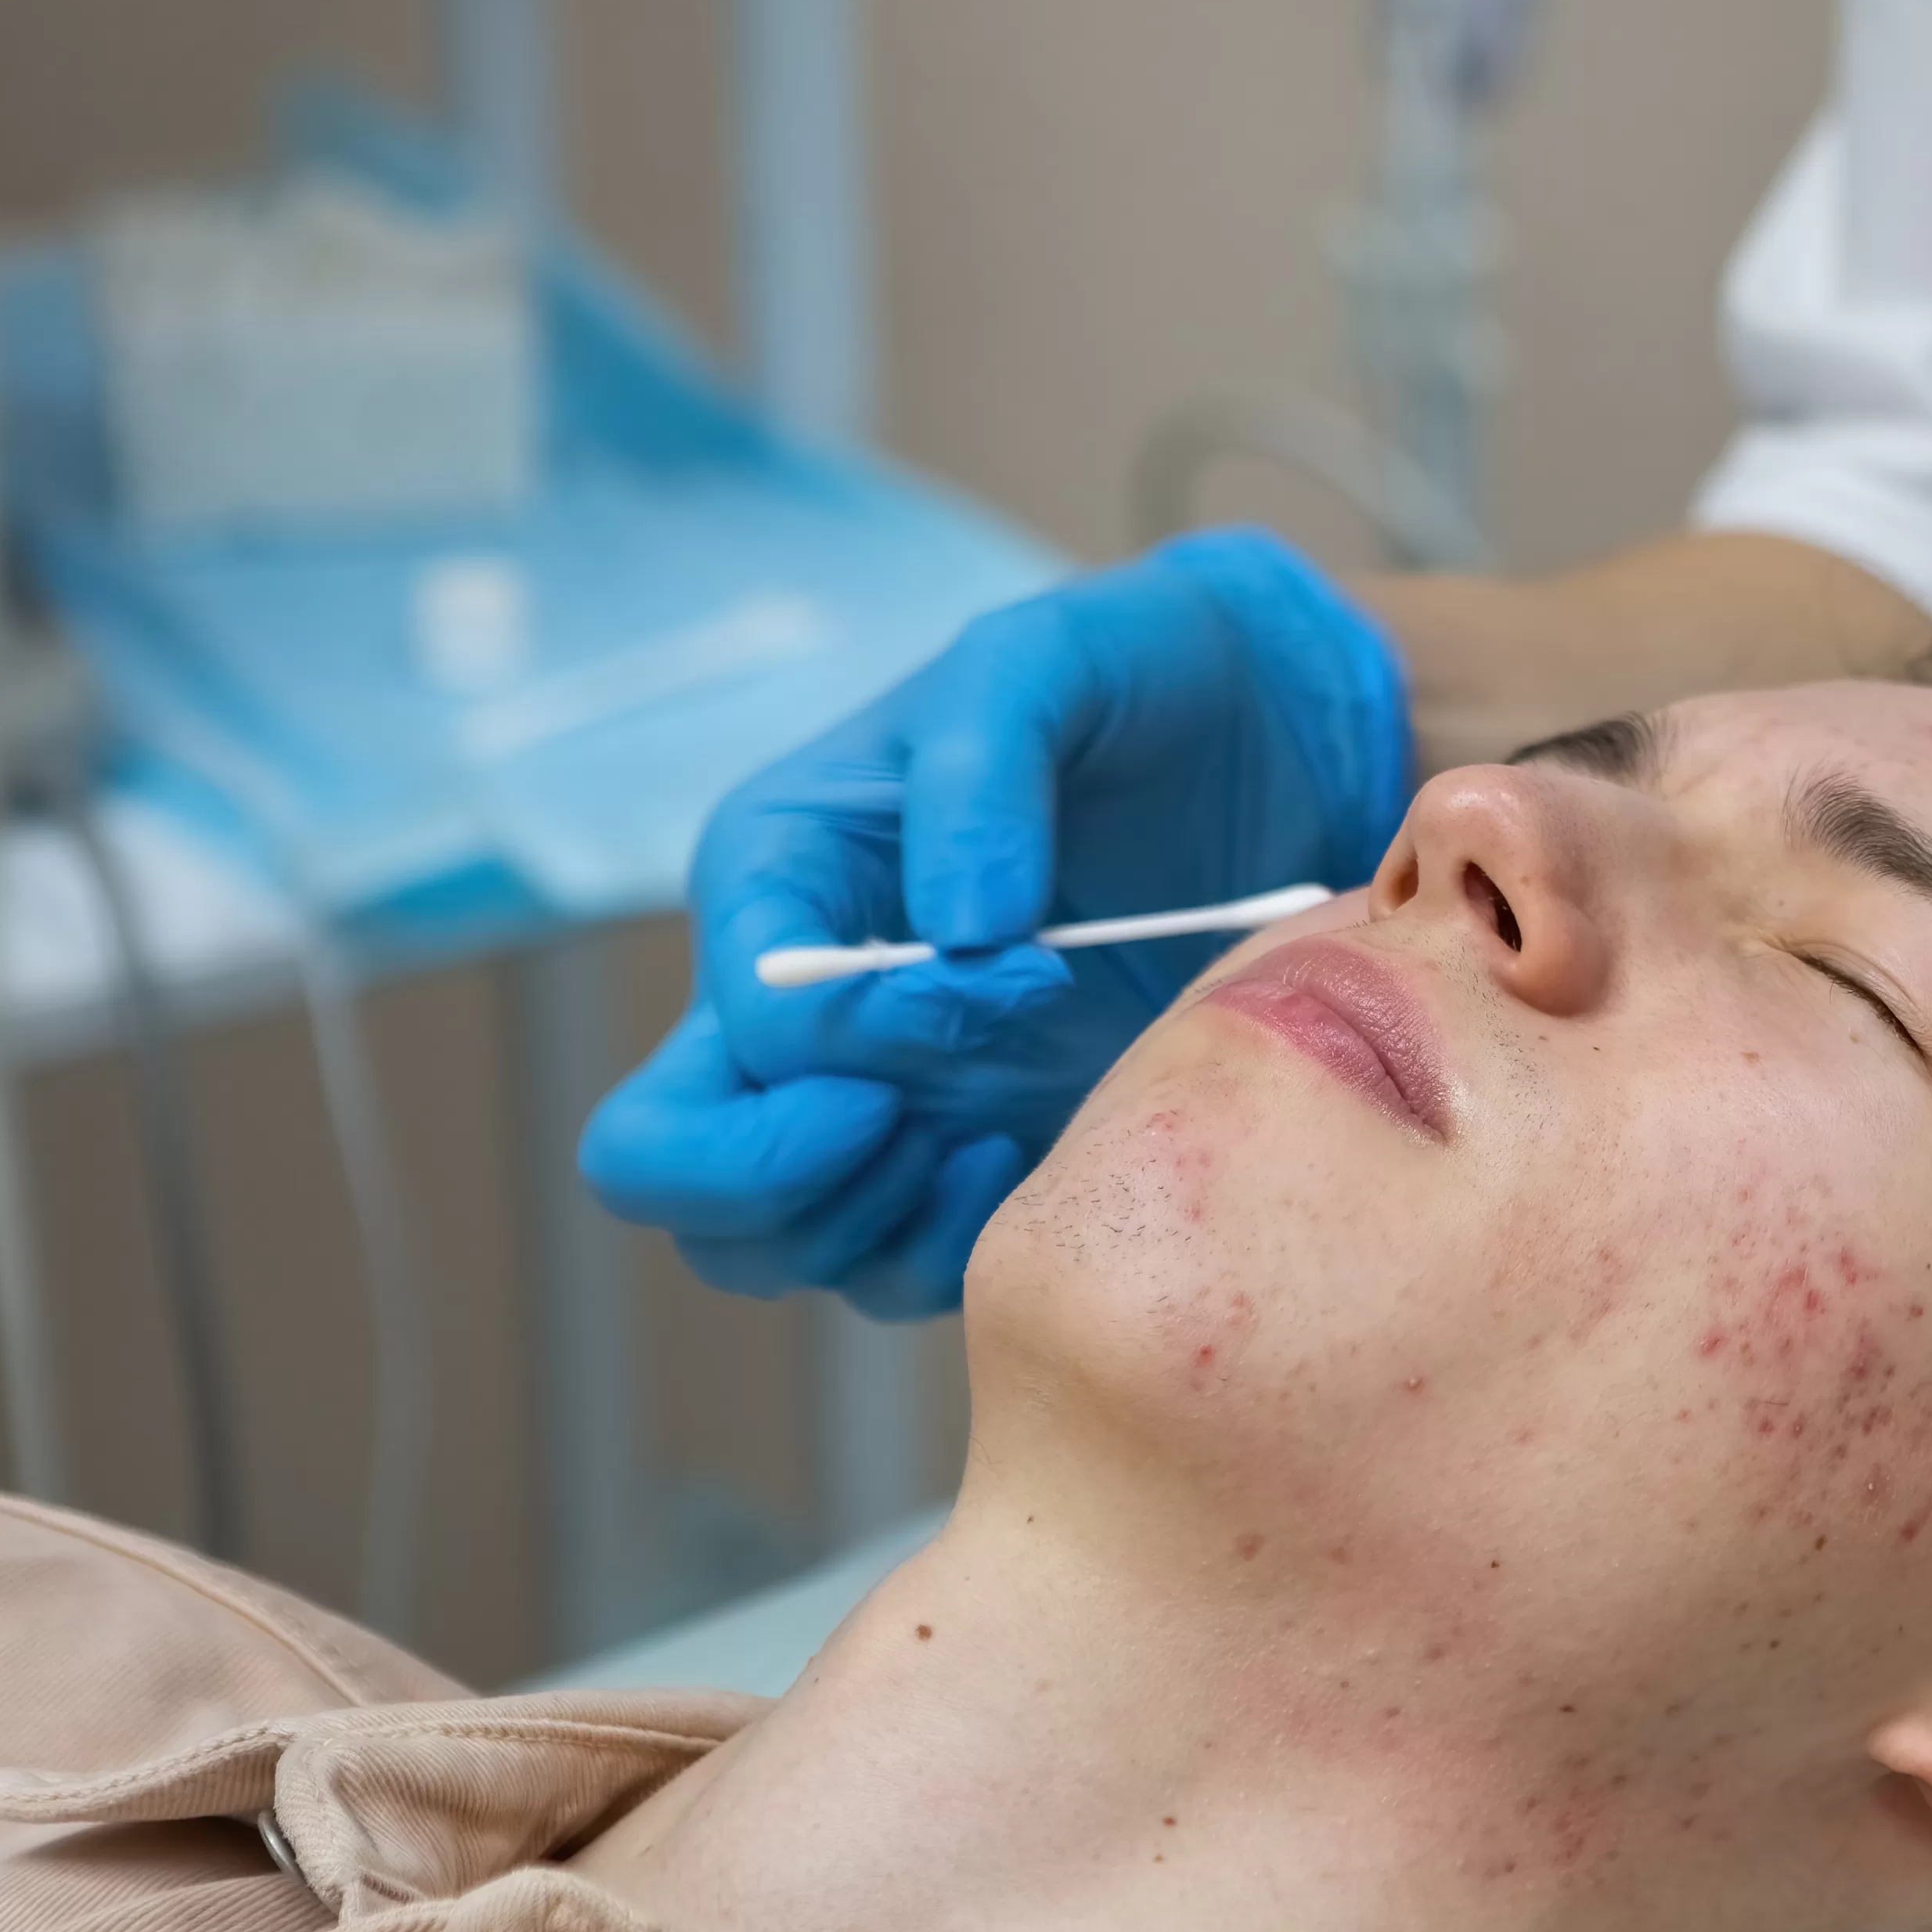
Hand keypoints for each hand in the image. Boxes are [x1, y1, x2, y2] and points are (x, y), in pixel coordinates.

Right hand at [579, 526, 1411, 1313]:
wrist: (1265, 736)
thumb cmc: (1136, 678)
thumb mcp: (1054, 664)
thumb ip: (985, 765)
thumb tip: (960, 925)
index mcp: (779, 873)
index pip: (741, 1021)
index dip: (857, 1044)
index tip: (1021, 986)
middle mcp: (792, 998)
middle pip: (666, 1160)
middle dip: (777, 1181)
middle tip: (934, 1130)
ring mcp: (872, 1088)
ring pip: (760, 1243)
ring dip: (866, 1229)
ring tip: (1006, 1146)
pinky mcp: (960, 1149)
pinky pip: (885, 1267)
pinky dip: (940, 1255)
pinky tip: (1042, 1167)